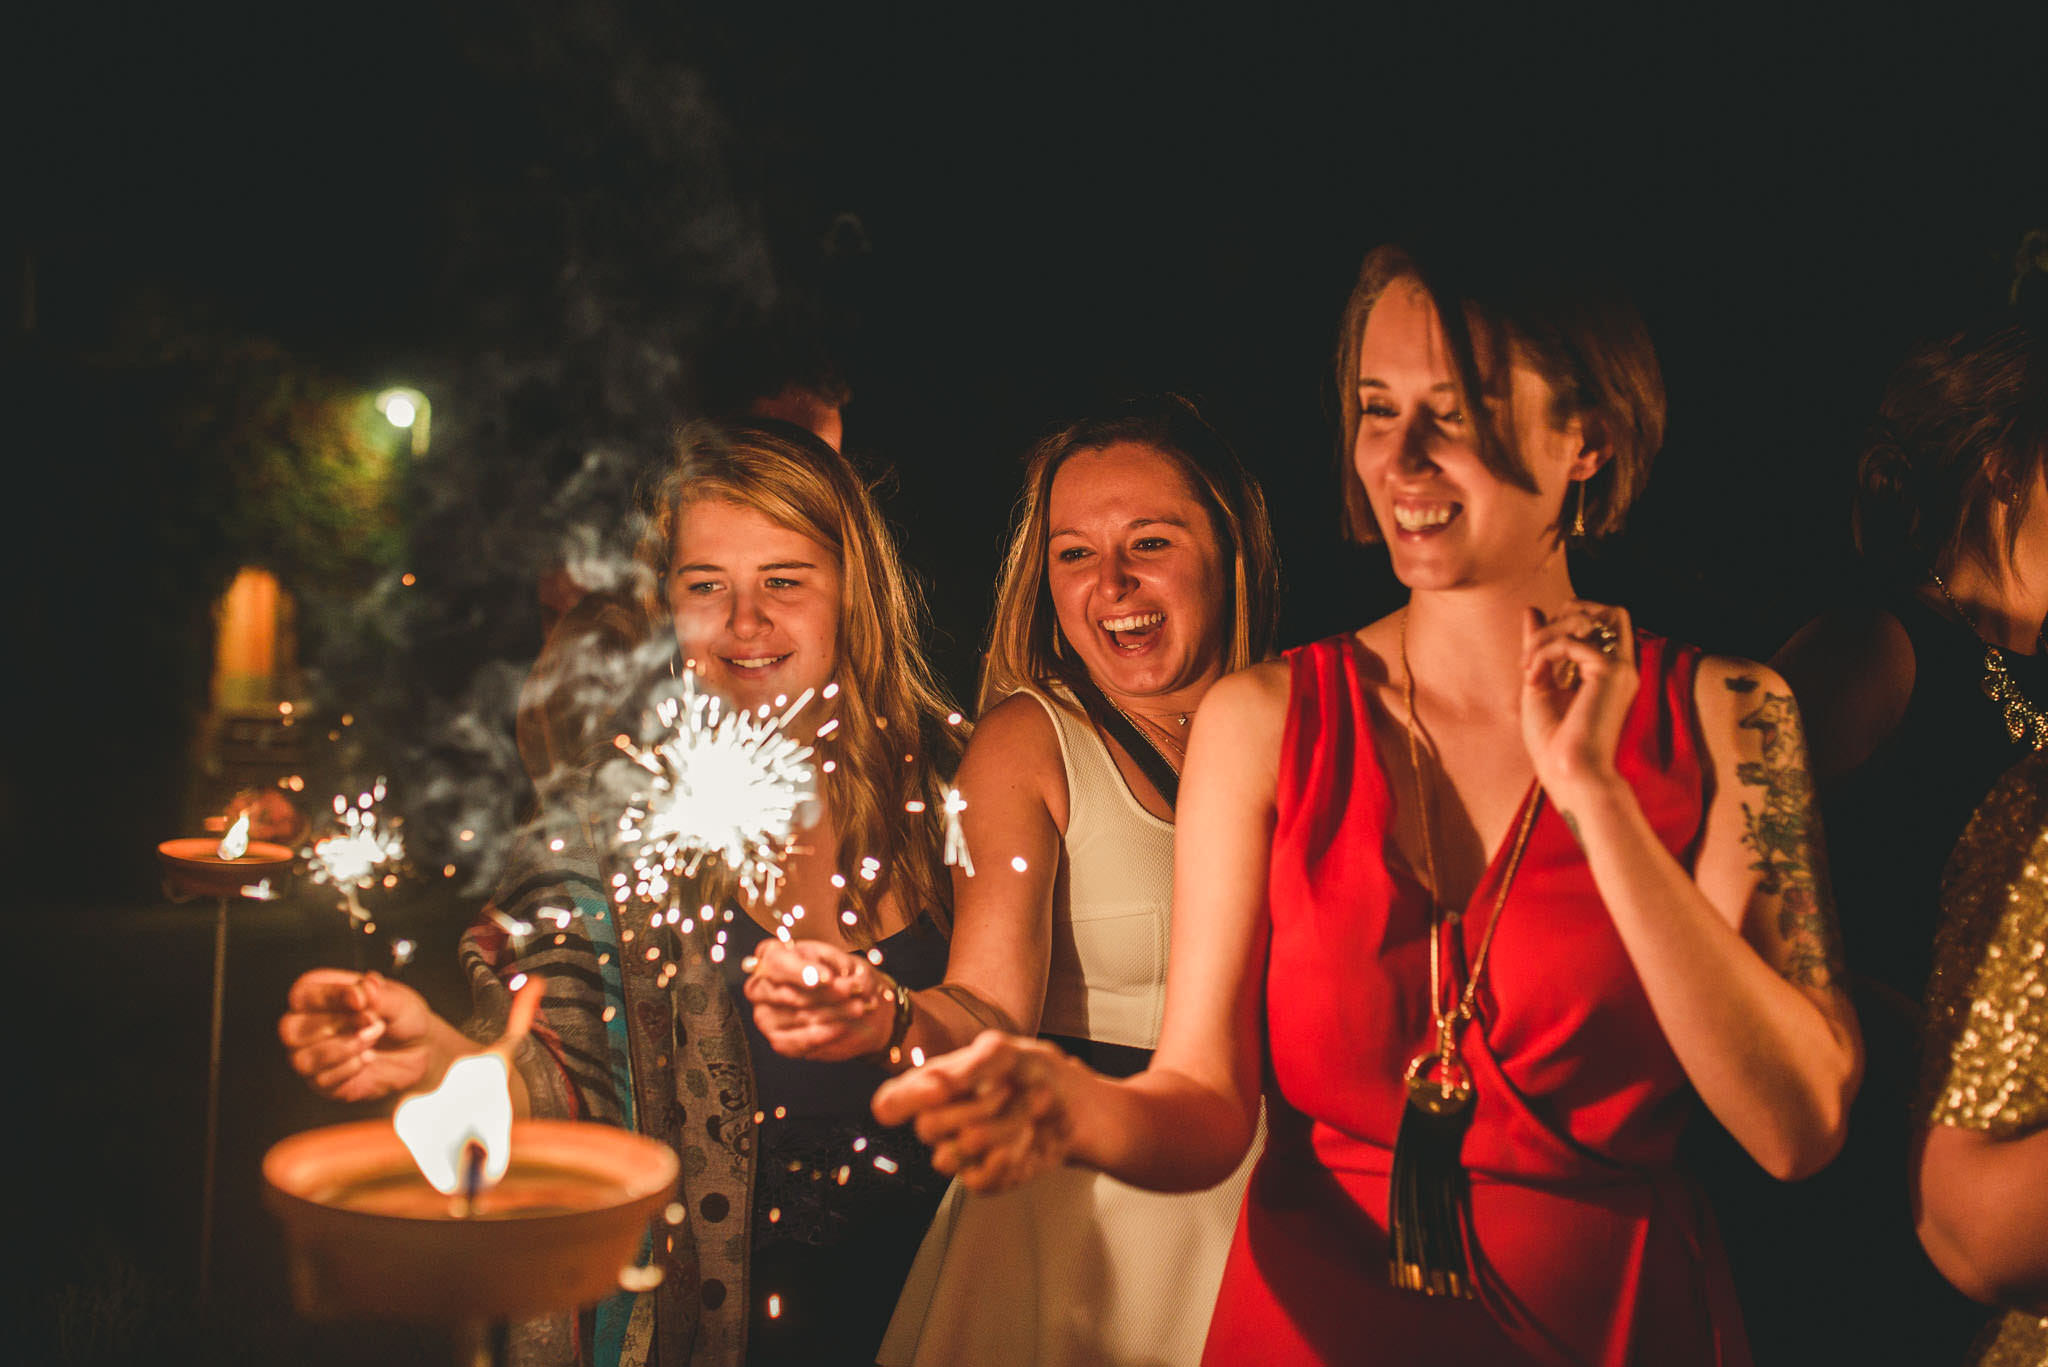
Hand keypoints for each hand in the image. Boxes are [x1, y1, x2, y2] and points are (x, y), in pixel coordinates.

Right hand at [279, 968, 436, 1101]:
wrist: (420, 1051)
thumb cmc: (402, 1018)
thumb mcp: (399, 1001)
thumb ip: (380, 994)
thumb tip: (365, 987)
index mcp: (320, 993)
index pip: (302, 994)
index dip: (328, 997)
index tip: (361, 1000)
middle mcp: (307, 1023)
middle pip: (290, 1029)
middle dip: (335, 1026)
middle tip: (371, 1022)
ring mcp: (311, 1054)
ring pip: (302, 1059)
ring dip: (344, 1048)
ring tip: (372, 1038)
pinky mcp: (322, 1081)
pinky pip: (322, 1080)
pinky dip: (350, 1068)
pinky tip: (368, 1058)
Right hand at [743, 938, 897, 1061]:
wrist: (848, 1004)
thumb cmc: (838, 974)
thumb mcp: (841, 959)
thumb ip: (842, 964)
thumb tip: (844, 976)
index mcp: (772, 956)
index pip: (777, 963)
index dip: (803, 971)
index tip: (828, 977)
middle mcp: (760, 986)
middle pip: (790, 994)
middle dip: (827, 994)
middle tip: (854, 990)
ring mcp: (765, 1015)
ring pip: (799, 1017)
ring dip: (834, 1013)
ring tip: (859, 1006)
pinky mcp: (777, 1040)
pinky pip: (798, 1041)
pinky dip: (824, 1034)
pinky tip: (843, 1026)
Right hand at [871, 1031, 1076, 1191]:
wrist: (1070, 1103)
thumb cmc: (1028, 1070)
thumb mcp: (1005, 1052)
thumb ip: (972, 1065)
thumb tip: (938, 1082)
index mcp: (931, 1087)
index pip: (890, 1102)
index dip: (905, 1100)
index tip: (940, 1088)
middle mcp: (937, 1123)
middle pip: (927, 1127)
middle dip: (977, 1106)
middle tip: (1008, 1089)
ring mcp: (958, 1154)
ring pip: (957, 1154)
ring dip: (1004, 1128)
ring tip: (1030, 1108)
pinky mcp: (982, 1178)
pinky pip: (979, 1182)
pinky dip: (1011, 1158)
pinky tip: (1027, 1140)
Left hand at [1521, 600, 1637, 801]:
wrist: (1566, 773)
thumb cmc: (1553, 741)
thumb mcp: (1539, 682)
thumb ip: (1539, 646)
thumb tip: (1532, 610)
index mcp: (1609, 672)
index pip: (1600, 621)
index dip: (1564, 621)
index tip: (1532, 654)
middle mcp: (1622, 668)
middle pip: (1609, 610)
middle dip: (1566, 615)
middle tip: (1535, 648)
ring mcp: (1621, 670)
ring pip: (1592, 618)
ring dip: (1549, 634)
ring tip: (1528, 663)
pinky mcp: (1611, 673)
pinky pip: (1574, 641)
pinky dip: (1546, 651)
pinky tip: (1533, 676)